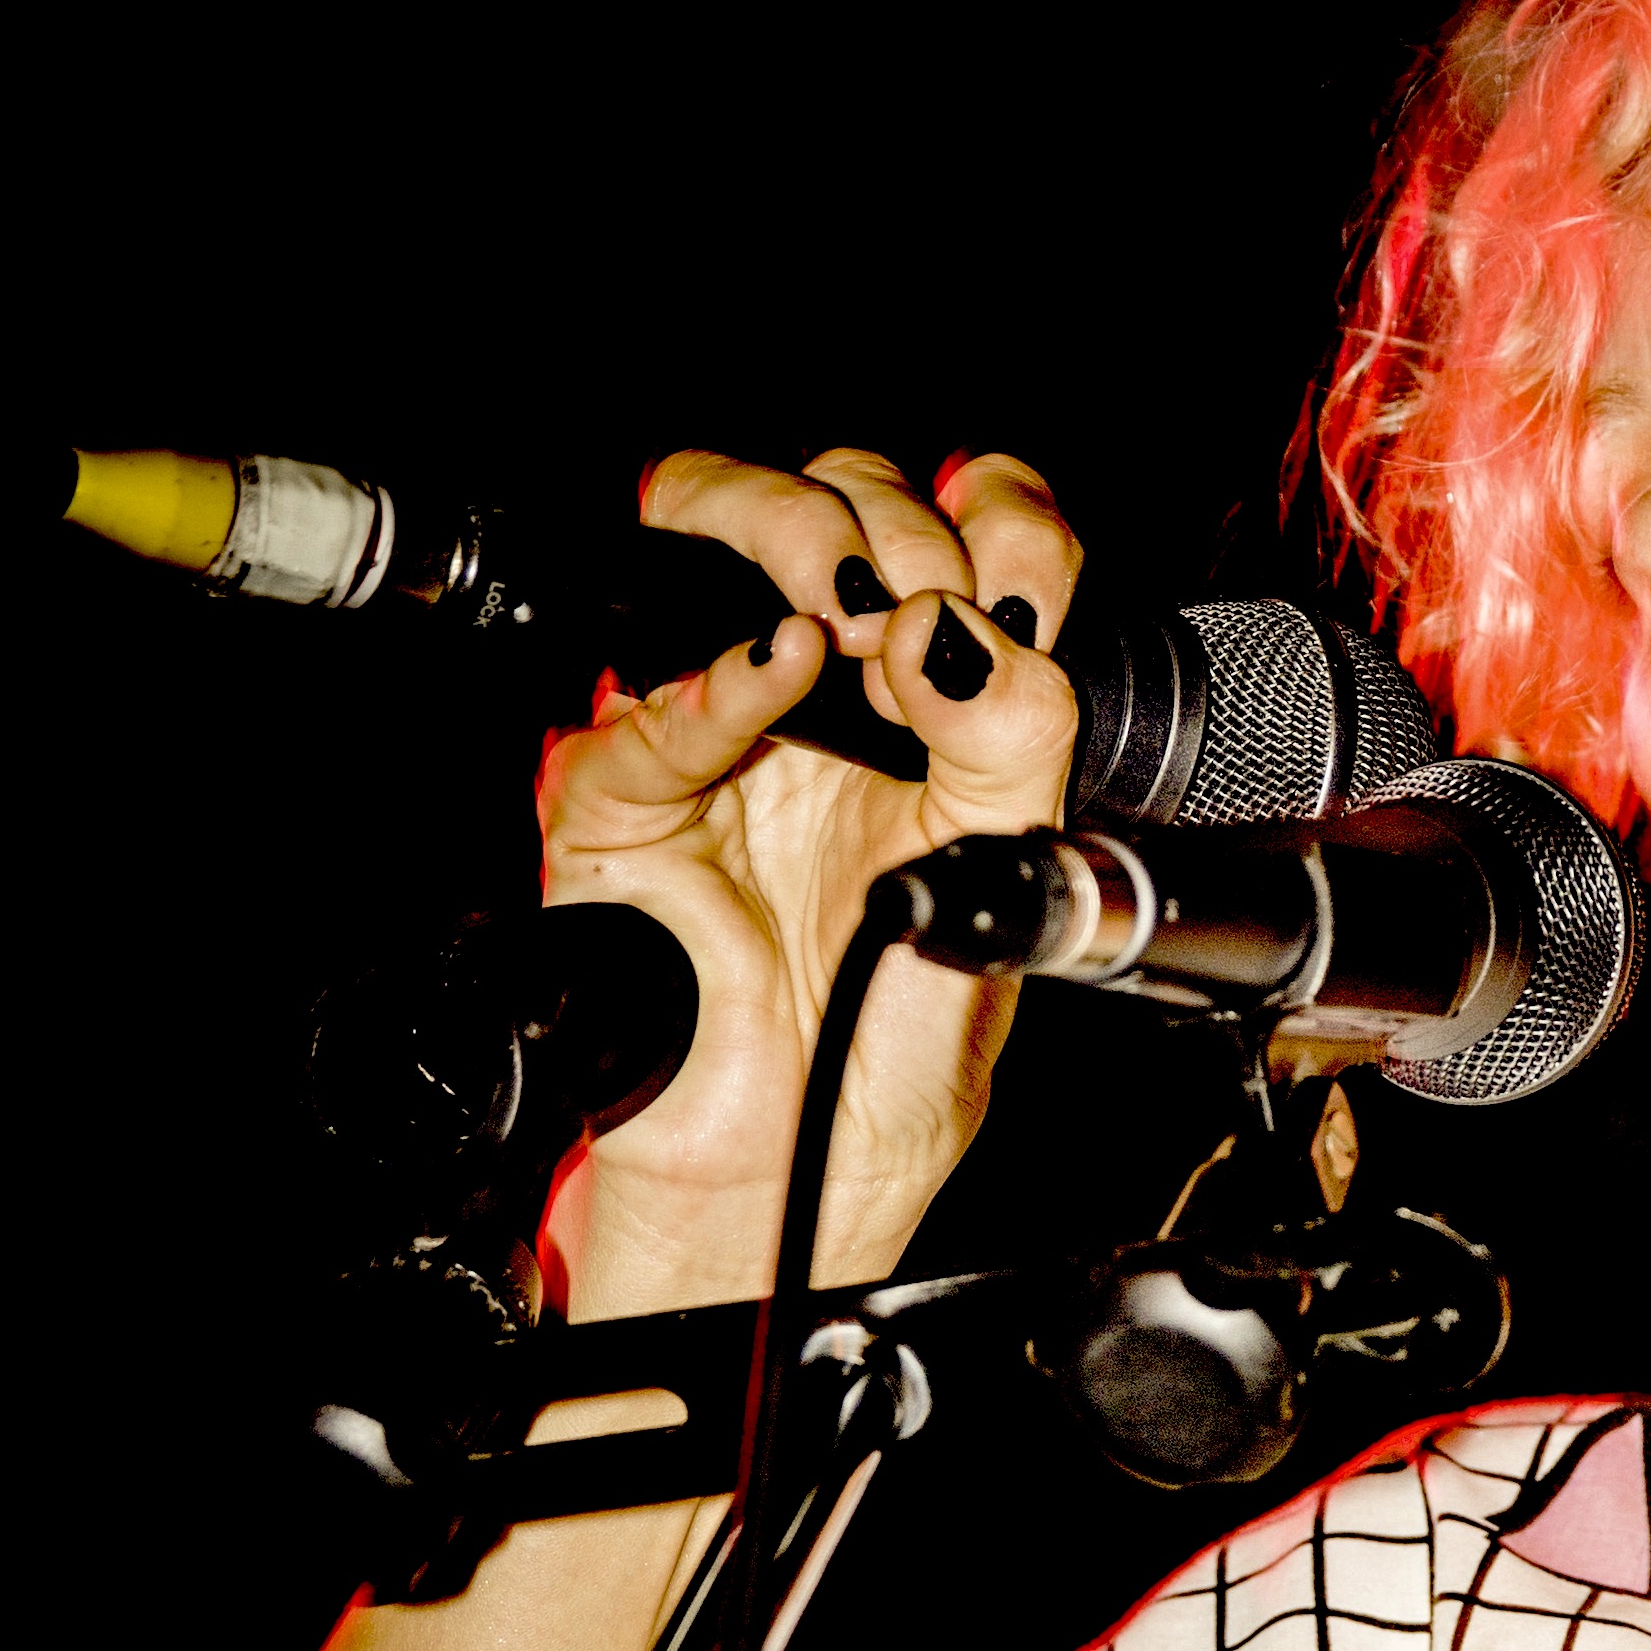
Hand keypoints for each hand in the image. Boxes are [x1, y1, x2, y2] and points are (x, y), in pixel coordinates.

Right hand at [533, 443, 1080, 1316]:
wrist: (810, 1154)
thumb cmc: (898, 1028)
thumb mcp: (1005, 868)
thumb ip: (1016, 734)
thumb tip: (967, 624)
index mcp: (936, 690)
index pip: (971, 531)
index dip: (1004, 515)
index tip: (1020, 560)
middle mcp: (832, 678)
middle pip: (847, 495)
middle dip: (903, 523)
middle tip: (939, 603)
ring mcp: (726, 714)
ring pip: (725, 527)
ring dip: (805, 534)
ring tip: (861, 609)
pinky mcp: (629, 784)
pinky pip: (657, 700)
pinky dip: (724, 674)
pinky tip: (783, 669)